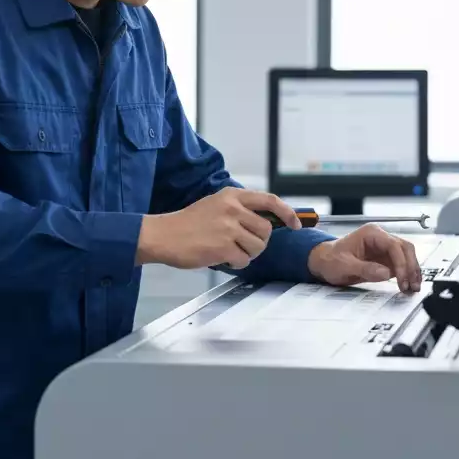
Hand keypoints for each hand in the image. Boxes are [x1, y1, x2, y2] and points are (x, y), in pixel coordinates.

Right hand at [136, 187, 301, 269]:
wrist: (163, 235)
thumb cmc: (188, 223)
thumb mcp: (215, 205)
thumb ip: (239, 210)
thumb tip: (267, 223)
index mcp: (232, 196)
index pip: (270, 200)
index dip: (287, 213)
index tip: (295, 224)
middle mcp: (232, 208)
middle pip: (266, 230)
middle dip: (259, 241)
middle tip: (242, 245)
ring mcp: (228, 227)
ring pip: (258, 246)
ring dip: (247, 253)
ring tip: (228, 250)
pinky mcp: (223, 246)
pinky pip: (244, 259)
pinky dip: (236, 262)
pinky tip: (221, 257)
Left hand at [307, 225, 421, 291]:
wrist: (324, 262)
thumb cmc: (331, 260)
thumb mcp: (344, 266)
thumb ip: (365, 269)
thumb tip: (386, 273)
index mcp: (371, 234)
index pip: (393, 245)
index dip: (401, 262)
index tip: (402, 279)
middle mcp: (380, 238)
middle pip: (405, 248)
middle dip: (410, 267)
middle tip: (411, 285)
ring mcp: (384, 248)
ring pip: (407, 256)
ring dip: (412, 271)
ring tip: (413, 288)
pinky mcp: (385, 259)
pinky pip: (401, 265)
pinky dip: (407, 274)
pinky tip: (409, 286)